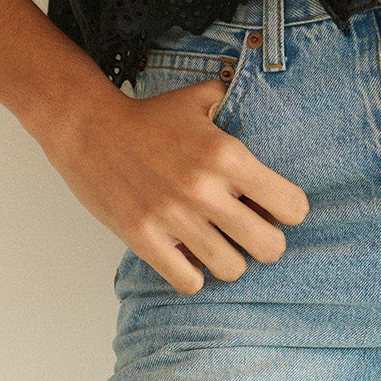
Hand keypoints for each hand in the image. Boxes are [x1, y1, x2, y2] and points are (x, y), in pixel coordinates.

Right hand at [37, 75, 309, 294]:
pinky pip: (188, 282)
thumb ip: (238, 103)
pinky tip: (189, 256)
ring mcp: (173, 217)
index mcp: (227, 154)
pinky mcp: (143, 238)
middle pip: (269, 247)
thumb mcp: (201, 98)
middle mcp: (204, 188)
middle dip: (268, 243)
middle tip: (254, 234)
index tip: (276, 208)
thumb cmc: (150, 116)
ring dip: (231, 260)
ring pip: (232, 269)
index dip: (290, 210)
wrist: (89, 128)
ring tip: (220, 245)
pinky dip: (193, 275)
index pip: (291, 206)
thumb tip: (269, 111)